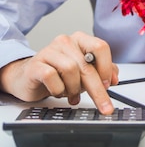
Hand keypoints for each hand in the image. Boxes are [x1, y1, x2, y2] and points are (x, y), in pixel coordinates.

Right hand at [0, 32, 118, 114]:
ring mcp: (49, 51)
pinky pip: (51, 76)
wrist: (28, 77)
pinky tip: (58, 91)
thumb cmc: (59, 73)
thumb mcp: (84, 72)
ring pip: (71, 70)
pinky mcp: (36, 64)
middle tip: (104, 106)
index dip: (106, 67)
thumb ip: (102, 71)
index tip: (108, 84)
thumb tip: (114, 77)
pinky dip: (58, 89)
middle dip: (97, 89)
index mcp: (80, 40)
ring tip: (71, 94)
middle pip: (87, 65)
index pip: (100, 47)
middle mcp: (66, 41)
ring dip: (73, 89)